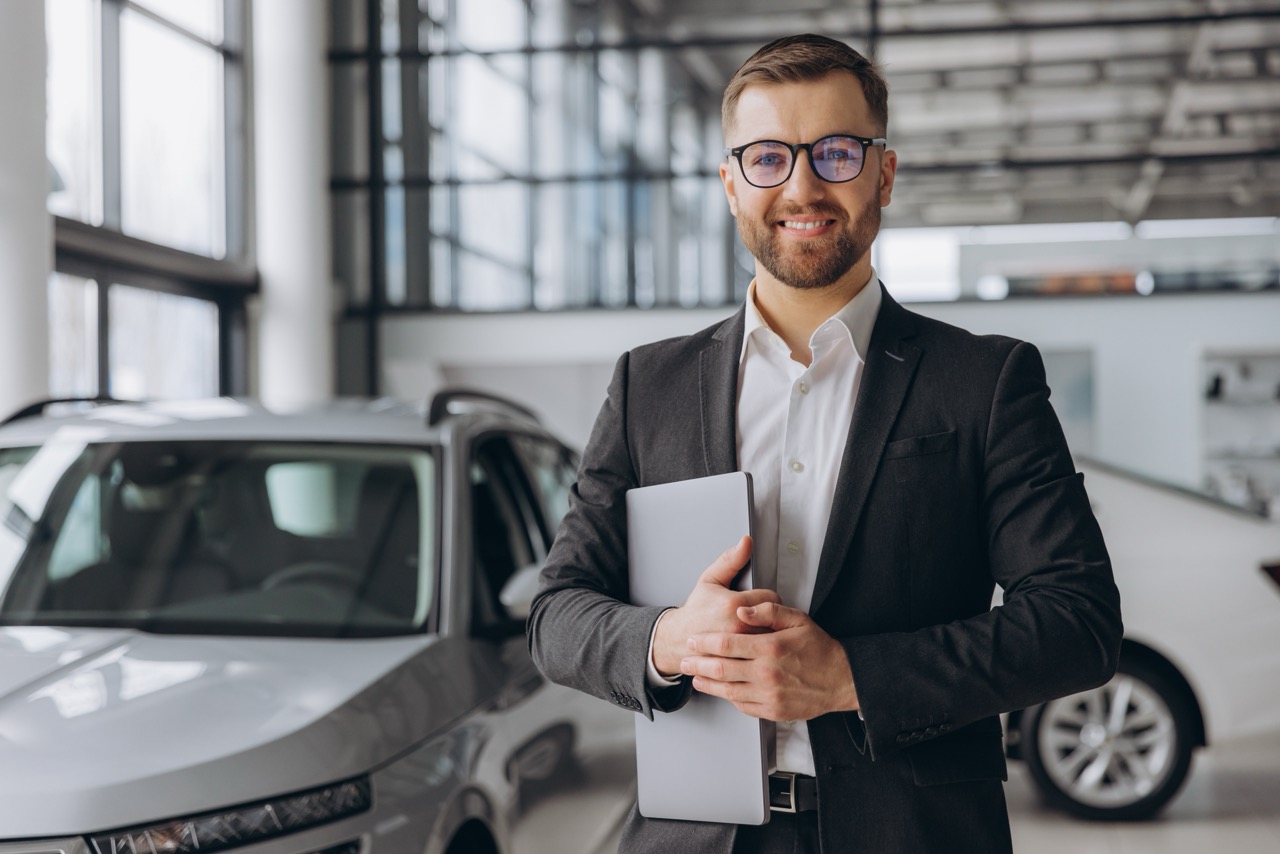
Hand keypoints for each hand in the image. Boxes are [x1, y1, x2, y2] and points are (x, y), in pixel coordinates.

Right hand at [651, 536, 780, 676]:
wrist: (679, 640)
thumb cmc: (696, 612)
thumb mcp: (710, 580)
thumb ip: (731, 560)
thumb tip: (746, 542)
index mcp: (733, 605)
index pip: (772, 598)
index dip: (768, 598)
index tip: (761, 601)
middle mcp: (739, 628)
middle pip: (776, 620)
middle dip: (771, 617)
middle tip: (760, 616)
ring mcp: (740, 649)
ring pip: (773, 639)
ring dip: (770, 635)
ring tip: (757, 630)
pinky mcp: (740, 663)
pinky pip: (763, 655)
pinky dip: (763, 652)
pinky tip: (754, 647)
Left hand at [679, 601, 858, 720]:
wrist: (841, 680)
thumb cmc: (820, 649)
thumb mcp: (798, 620)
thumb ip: (769, 611)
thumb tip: (743, 609)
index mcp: (770, 648)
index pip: (727, 644)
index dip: (705, 642)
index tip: (693, 640)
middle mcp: (767, 674)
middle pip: (721, 668)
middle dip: (698, 663)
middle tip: (685, 660)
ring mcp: (769, 695)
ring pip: (728, 690)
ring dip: (707, 683)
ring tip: (695, 677)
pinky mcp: (772, 711)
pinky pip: (742, 705)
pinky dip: (728, 697)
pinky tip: (722, 690)